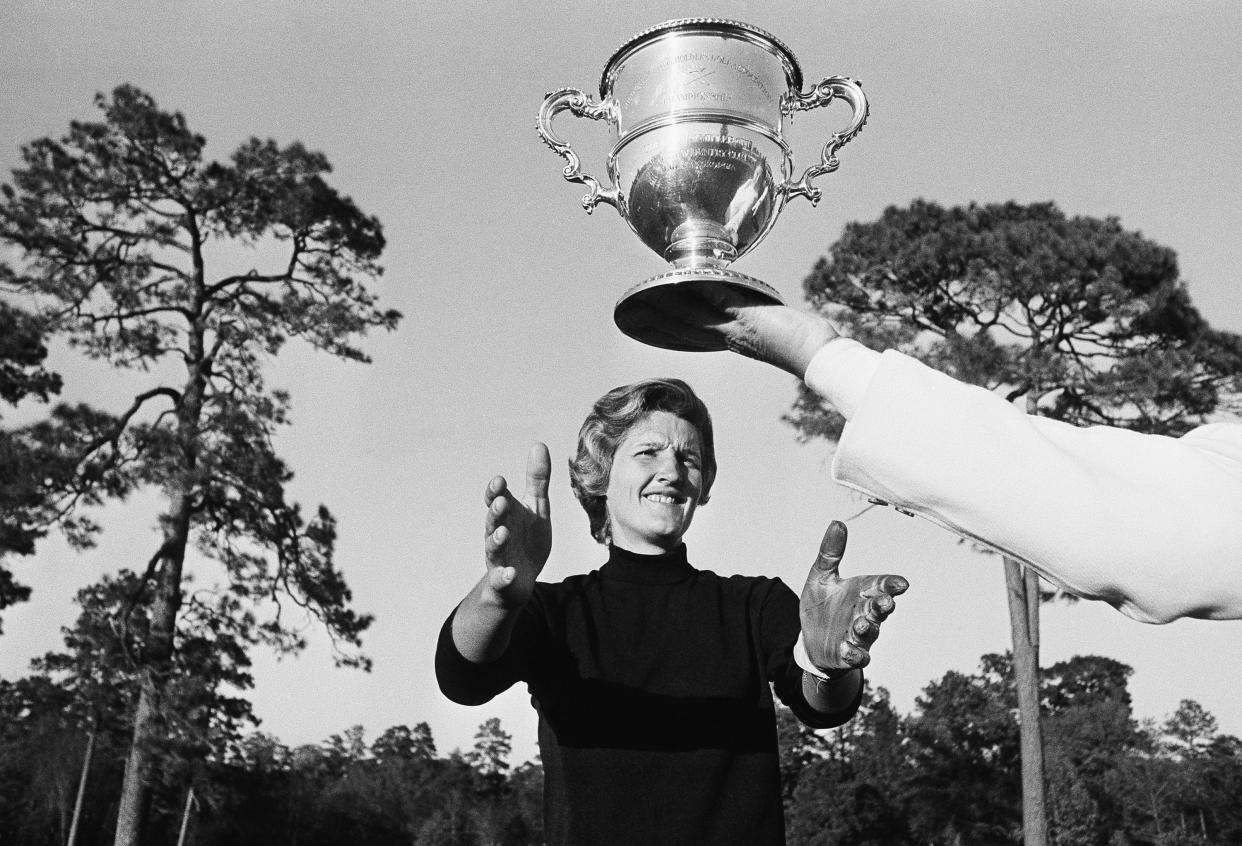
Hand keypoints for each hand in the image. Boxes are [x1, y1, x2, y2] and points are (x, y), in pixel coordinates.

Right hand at [483, 443, 551, 608]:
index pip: (496, 500)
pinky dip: (503, 577)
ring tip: (502, 533)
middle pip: (493, 522)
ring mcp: (499, 558)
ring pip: (493, 549)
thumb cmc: (526, 539)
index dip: (496, 492)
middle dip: (496, 512)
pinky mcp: (503, 581)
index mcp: (506, 516)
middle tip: (501, 502)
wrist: (520, 581)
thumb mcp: (536, 507)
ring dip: (496, 540)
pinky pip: (500, 580)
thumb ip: (537, 479)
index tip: (500, 481)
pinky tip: (509, 573)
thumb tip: (539, 444)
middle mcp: (498, 534)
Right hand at [623, 285, 838, 375]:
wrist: (821, 358)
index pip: (696, 335)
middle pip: (686, 327)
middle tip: (634, 311)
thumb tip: (758, 313)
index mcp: (735, 341)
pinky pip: (720, 299)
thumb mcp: (776, 331)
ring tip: (648, 295)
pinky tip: (685, 279)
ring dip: (670, 305)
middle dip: (658, 319)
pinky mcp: (751, 317)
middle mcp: (731, 337)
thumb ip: (761, 320)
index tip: (650, 321)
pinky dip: (702, 289)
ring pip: (696, 315)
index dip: (670, 328)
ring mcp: (739, 328)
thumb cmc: (808, 347)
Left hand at [800, 521, 907, 674]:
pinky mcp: (849, 654)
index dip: (891, 584)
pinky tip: (849, 650)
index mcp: (861, 590)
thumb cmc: (821, 605)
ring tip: (862, 623)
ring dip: (868, 628)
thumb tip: (837, 522)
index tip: (901, 584)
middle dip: (884, 605)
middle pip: (880, 608)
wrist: (811, 640)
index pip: (881, 584)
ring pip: (870, 631)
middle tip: (886, 601)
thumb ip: (830, 553)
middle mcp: (864, 612)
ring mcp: (859, 635)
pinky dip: (855, 653)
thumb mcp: (820, 577)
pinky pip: (857, 655)